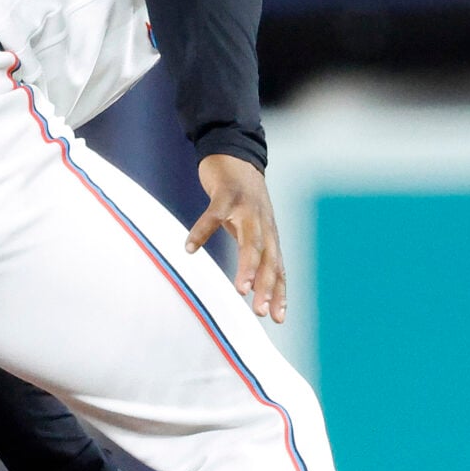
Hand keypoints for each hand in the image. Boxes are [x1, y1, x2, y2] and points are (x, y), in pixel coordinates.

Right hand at [186, 154, 284, 321]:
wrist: (234, 152)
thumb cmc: (240, 195)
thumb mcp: (249, 224)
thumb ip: (251, 248)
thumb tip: (250, 280)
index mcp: (268, 233)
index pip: (277, 267)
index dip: (279, 292)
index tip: (276, 318)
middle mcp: (262, 223)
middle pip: (267, 259)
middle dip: (265, 286)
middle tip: (259, 311)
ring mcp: (246, 207)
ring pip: (250, 240)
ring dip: (246, 266)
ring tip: (240, 290)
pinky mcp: (226, 193)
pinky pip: (213, 215)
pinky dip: (202, 231)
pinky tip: (190, 248)